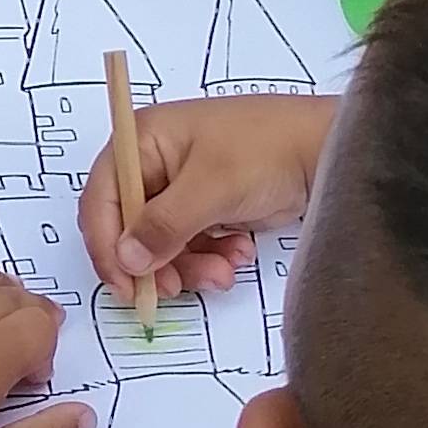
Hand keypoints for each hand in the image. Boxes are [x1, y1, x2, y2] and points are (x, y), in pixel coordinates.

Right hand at [79, 95, 328, 302]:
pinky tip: (238, 254)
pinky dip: (209, 257)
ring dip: (189, 264)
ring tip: (224, 270)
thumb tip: (126, 261)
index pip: (102, 199)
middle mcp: (153, 162)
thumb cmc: (266, 150)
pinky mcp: (206, 206)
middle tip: (177, 287)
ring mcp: (181, 186)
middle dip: (155, 261)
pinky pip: (190, 243)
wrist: (325, 150)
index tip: (126, 286)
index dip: (108, 246)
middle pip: (129, 226)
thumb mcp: (211, 187)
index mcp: (142, 140)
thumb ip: (164, 226)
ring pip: (161, 243)